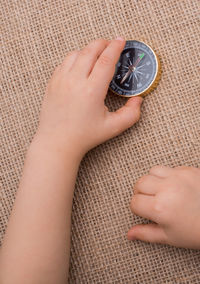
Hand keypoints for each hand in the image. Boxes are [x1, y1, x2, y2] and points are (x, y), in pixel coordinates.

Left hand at [35, 37, 142, 157]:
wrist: (57, 142)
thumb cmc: (84, 136)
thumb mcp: (113, 128)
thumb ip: (131, 114)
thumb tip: (138, 100)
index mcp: (91, 91)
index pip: (106, 60)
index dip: (115, 47)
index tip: (121, 40)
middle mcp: (74, 81)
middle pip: (90, 51)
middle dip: (102, 43)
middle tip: (111, 44)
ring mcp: (61, 81)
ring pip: (75, 53)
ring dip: (88, 50)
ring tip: (97, 55)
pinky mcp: (52, 83)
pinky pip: (64, 62)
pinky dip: (75, 58)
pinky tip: (81, 65)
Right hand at [128, 166, 199, 248]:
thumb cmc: (196, 232)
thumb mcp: (170, 237)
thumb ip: (146, 234)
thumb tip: (129, 234)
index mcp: (160, 208)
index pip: (134, 202)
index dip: (137, 208)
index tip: (144, 212)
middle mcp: (167, 189)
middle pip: (140, 183)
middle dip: (141, 193)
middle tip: (151, 201)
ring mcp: (178, 178)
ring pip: (152, 171)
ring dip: (152, 181)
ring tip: (161, 191)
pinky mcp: (188, 171)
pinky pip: (169, 168)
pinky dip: (168, 176)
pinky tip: (175, 187)